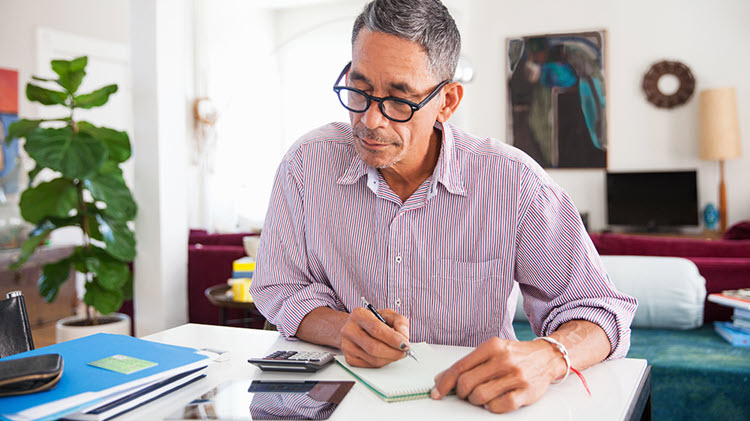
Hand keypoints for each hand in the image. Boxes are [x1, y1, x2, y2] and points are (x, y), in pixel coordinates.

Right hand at [339, 307, 410, 367]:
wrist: (354, 327)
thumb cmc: (372, 321)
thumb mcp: (387, 314)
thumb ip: (399, 321)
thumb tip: (404, 337)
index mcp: (359, 315)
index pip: (376, 329)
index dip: (393, 339)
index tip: (405, 344)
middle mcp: (350, 330)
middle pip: (374, 347)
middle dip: (393, 352)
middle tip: (404, 352)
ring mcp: (347, 345)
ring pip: (373, 359)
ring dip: (390, 358)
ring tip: (396, 353)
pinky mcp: (349, 358)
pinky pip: (370, 365)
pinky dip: (382, 362)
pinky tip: (386, 355)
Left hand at [430, 337, 565, 412]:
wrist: (547, 356)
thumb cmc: (515, 355)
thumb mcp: (492, 351)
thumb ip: (469, 363)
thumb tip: (442, 378)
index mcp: (492, 346)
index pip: (460, 367)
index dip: (445, 382)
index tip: (437, 392)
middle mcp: (503, 359)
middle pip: (467, 383)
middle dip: (461, 393)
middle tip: (465, 394)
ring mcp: (516, 376)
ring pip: (481, 396)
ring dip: (476, 400)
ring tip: (481, 396)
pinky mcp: (526, 392)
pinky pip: (500, 406)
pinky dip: (492, 407)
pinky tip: (493, 401)